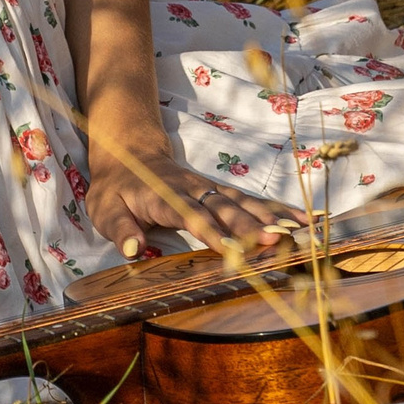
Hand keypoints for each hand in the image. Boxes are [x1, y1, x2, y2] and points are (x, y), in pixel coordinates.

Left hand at [87, 145, 298, 260]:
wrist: (129, 152)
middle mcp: (192, 189)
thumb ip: (121, 230)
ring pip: (241, 202)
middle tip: (274, 242)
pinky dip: (273, 209)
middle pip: (224, 208)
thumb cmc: (117, 188)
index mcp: (164, 196)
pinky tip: (298, 219)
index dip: (211, 231)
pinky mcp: (217, 191)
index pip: (190, 215)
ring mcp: (208, 188)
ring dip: (268, 216)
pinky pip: (248, 200)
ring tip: (297, 229)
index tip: (231, 249)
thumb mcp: (105, 210)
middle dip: (250, 226)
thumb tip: (134, 251)